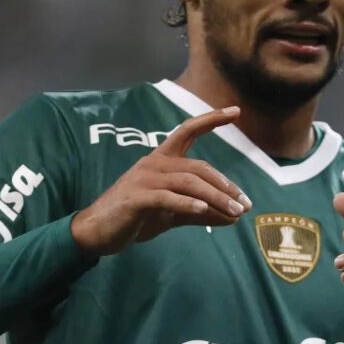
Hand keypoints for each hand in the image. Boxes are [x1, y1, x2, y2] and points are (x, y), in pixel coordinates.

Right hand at [71, 106, 251, 256]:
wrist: (98, 232)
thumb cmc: (136, 217)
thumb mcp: (173, 213)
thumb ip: (201, 211)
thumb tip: (235, 216)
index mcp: (162, 160)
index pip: (188, 131)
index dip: (211, 119)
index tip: (236, 111)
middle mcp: (154, 163)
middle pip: (198, 167)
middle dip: (225, 185)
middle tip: (245, 204)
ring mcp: (144, 179)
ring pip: (188, 182)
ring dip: (215, 197)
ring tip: (235, 212)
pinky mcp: (136, 198)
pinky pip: (167, 197)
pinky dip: (187, 203)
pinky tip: (203, 210)